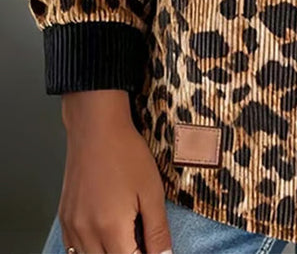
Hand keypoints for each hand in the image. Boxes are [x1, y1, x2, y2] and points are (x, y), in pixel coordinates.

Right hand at [57, 90, 172, 253]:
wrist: (96, 128)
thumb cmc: (125, 153)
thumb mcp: (151, 191)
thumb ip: (157, 230)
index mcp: (111, 228)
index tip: (154, 248)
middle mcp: (86, 232)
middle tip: (142, 241)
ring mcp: (71, 226)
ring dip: (109, 253)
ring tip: (127, 235)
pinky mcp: (64, 217)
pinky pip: (73, 248)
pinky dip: (90, 248)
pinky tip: (106, 234)